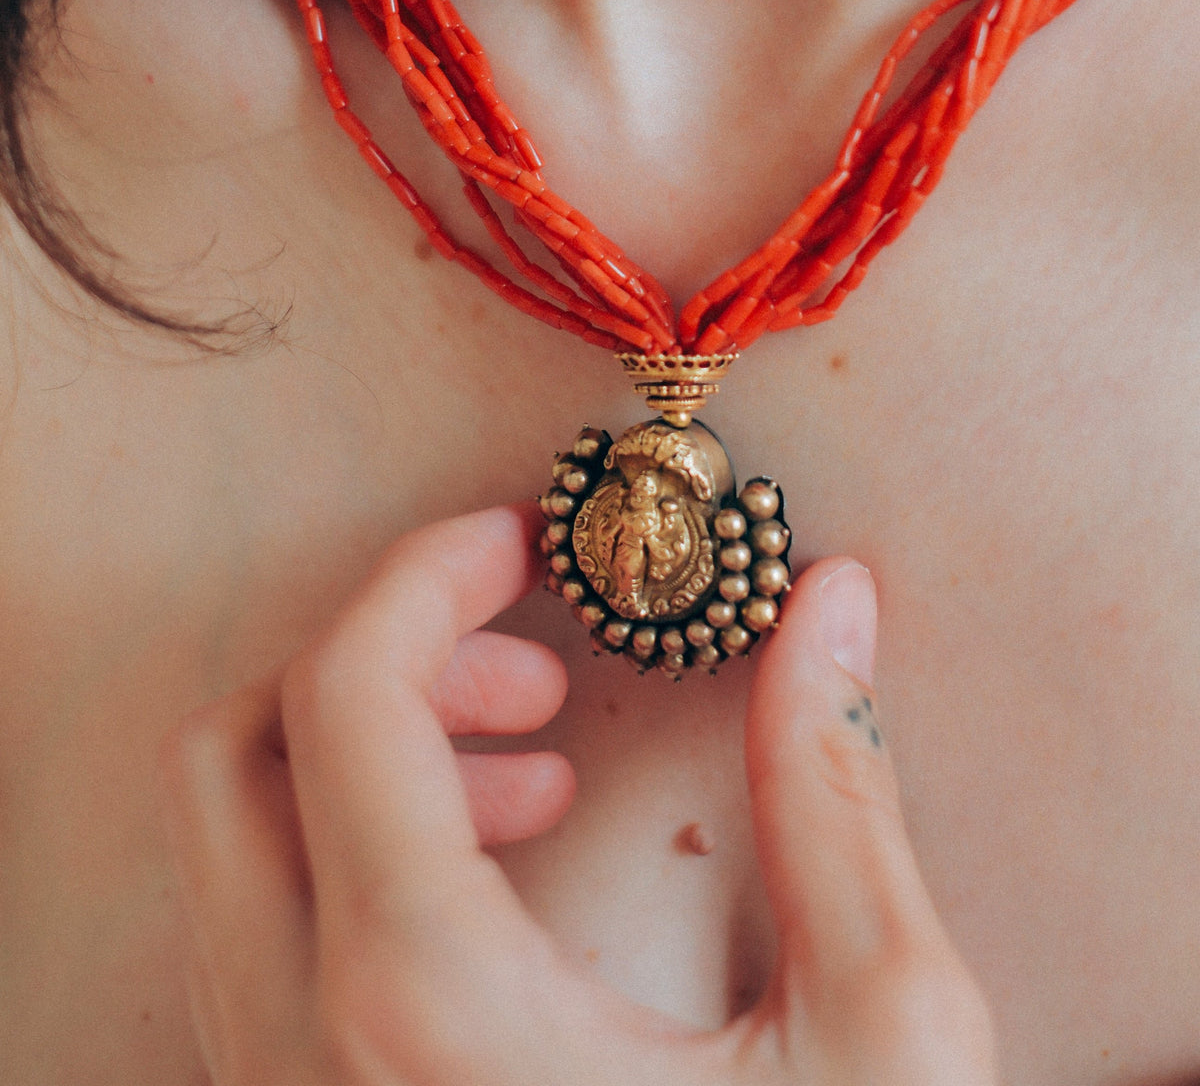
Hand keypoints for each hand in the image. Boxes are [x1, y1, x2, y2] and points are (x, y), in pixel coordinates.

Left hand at [161, 503, 996, 1084]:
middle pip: (246, 746)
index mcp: (424, 1004)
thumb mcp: (880, 1037)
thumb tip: (832, 611)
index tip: (516, 539)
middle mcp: (302, 1049)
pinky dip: (355, 838)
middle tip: (532, 660)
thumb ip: (839, 792)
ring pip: (235, 837)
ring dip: (367, 748)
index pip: (345, 697)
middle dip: (387, 654)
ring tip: (532, 757)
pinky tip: (496, 861)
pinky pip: (262, 922)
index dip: (426, 576)